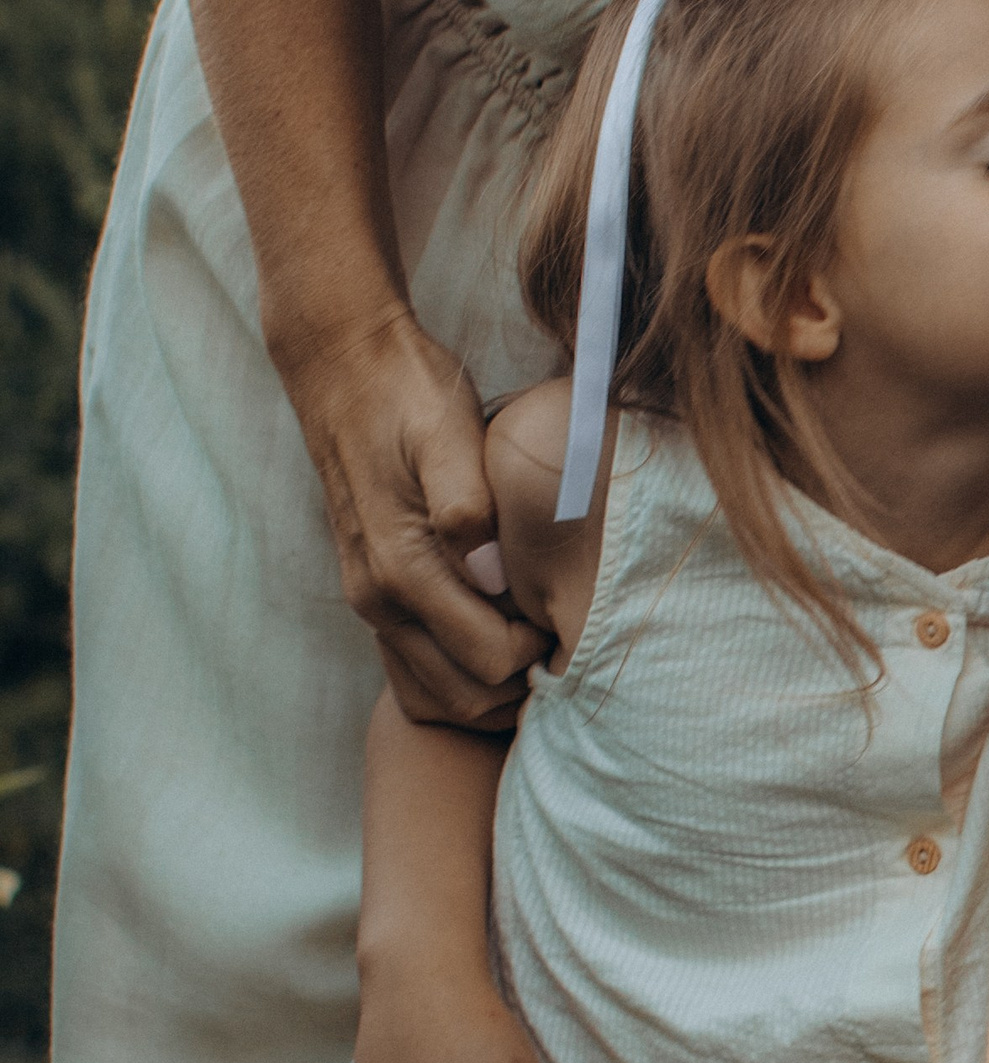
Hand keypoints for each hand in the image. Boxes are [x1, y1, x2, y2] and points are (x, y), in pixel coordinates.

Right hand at [280, 308, 543, 726]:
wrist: (343, 366)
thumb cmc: (409, 394)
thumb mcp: (446, 433)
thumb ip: (467, 507)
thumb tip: (492, 575)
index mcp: (401, 570)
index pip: (488, 662)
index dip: (540, 651)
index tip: (571, 611)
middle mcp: (378, 599)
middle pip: (465, 696)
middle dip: (520, 679)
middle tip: (563, 628)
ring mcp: (370, 599)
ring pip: (440, 691)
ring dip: (493, 679)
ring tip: (538, 628)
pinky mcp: (374, 589)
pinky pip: (420, 664)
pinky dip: (463, 665)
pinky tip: (503, 621)